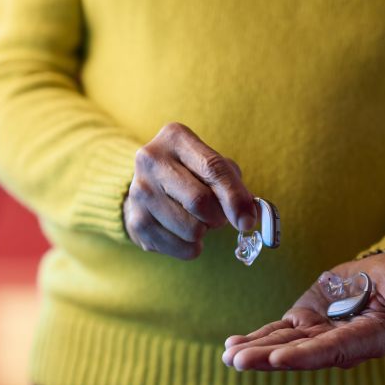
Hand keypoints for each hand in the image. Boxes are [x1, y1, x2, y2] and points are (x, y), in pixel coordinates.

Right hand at [123, 122, 257, 259]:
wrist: (148, 188)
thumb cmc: (190, 174)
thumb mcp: (213, 166)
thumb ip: (234, 186)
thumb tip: (248, 217)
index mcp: (175, 138)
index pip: (213, 168)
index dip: (235, 198)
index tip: (248, 220)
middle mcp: (151, 160)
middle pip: (199, 201)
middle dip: (219, 217)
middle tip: (218, 216)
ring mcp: (139, 192)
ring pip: (191, 229)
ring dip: (204, 231)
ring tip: (195, 219)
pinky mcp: (136, 222)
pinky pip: (180, 247)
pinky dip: (191, 247)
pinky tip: (183, 232)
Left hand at [222, 254, 384, 370]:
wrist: (378, 277)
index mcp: (363, 340)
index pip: (332, 350)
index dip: (306, 355)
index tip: (279, 358)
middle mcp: (337, 344)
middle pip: (300, 353)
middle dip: (269, 358)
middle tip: (239, 362)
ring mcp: (316, 335)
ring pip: (283, 344)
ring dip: (255, 351)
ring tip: (228, 357)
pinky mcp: (303, 322)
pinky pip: (276, 332)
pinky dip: (254, 338)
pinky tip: (230, 347)